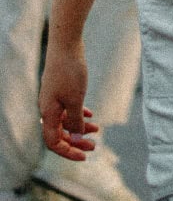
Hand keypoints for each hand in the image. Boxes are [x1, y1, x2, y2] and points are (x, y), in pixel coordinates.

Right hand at [39, 39, 96, 160]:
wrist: (66, 44)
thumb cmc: (70, 72)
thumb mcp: (76, 100)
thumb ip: (75, 122)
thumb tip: (77, 139)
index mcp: (48, 113)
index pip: (54, 142)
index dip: (68, 152)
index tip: (84, 156)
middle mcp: (48, 108)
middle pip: (59, 133)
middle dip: (76, 142)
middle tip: (94, 146)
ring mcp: (53, 98)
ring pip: (65, 120)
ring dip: (80, 127)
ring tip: (97, 129)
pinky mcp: (60, 88)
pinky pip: (67, 107)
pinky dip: (78, 113)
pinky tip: (90, 115)